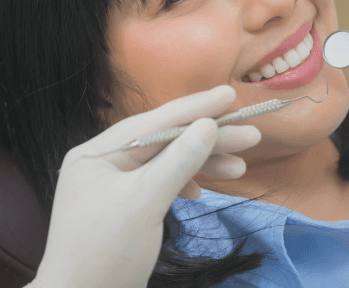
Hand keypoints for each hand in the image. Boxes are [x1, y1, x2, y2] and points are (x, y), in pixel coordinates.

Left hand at [31, 85, 260, 287]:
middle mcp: (103, 165)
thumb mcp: (145, 203)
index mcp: (97, 154)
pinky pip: (160, 186)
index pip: (153, 121)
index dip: (194, 107)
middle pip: (163, 141)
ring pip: (165, 164)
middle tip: (251, 135)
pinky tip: (204, 189)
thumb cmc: (106, 253)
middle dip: (206, 139)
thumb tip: (208, 125)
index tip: (230, 95)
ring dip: (202, 164)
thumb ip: (178, 161)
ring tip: (239, 167)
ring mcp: (114, 189)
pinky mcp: (125, 211)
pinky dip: (185, 184)